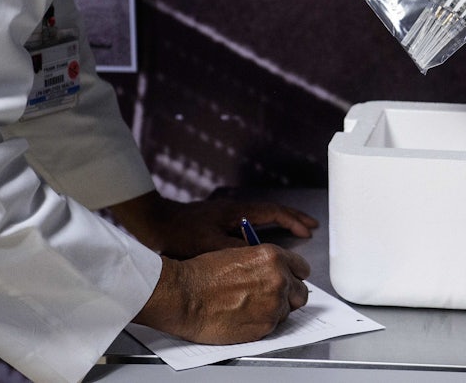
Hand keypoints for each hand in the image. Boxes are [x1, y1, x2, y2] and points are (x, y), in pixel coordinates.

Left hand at [110, 191, 318, 258]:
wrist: (153, 223)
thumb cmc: (178, 233)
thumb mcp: (209, 245)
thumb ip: (236, 249)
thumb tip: (260, 255)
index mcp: (236, 211)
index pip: (273, 212)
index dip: (293, 221)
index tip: (308, 230)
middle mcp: (235, 209)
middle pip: (272, 211)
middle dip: (293, 218)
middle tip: (311, 225)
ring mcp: (227, 214)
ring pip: (262, 216)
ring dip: (280, 222)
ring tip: (295, 229)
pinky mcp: (218, 221)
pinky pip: (250, 221)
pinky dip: (264, 227)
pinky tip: (264, 237)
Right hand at [134, 245, 309, 343]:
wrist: (185, 296)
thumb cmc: (203, 274)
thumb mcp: (239, 254)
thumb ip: (264, 264)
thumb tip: (277, 272)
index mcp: (273, 257)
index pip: (302, 268)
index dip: (294, 276)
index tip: (290, 280)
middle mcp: (279, 279)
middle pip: (301, 293)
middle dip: (289, 296)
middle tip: (271, 298)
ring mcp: (273, 304)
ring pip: (287, 311)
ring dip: (274, 311)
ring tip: (249, 307)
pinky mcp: (265, 326)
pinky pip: (273, 326)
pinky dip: (262, 324)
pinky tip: (243, 317)